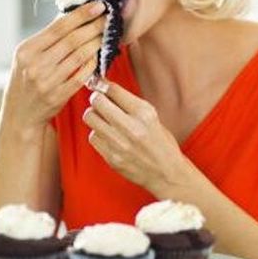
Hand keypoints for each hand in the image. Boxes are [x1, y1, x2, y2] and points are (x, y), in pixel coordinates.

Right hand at [4, 1, 106, 133]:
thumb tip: (71, 15)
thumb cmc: (25, 80)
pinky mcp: (58, 96)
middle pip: (71, 40)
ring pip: (79, 56)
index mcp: (26, 50)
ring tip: (106, 34)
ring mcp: (46, 82)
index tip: (98, 5)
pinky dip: (92, 64)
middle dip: (93, 26)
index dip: (81, 15)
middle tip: (108, 18)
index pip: (58, 27)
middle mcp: (35, 65)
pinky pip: (81, 75)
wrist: (19, 114)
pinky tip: (99, 56)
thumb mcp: (27, 57)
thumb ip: (47, 39)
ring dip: (96, 43)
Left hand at [83, 81, 193, 197]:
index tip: (101, 86)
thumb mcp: (152, 117)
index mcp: (144, 113)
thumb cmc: (161, 144)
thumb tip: (105, 89)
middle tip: (100, 102)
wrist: (167, 173)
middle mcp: (131, 127)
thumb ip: (130, 104)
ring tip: (103, 120)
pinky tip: (108, 137)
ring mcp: (119, 144)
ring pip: (90, 117)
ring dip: (94, 116)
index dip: (104, 85)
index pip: (113, 90)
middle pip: (97, 101)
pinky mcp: (111, 157)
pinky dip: (98, 134)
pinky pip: (93, 137)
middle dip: (96, 99)